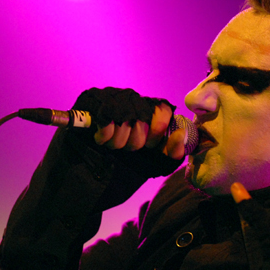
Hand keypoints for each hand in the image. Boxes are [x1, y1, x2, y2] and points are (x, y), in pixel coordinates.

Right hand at [70, 87, 186, 175]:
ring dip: (118, 143)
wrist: (89, 171)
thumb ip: (174, 152)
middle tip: (126, 147)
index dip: (157, 132)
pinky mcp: (92, 102)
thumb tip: (180, 134)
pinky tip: (101, 139)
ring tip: (112, 144)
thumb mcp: (156, 161)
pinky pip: (106, 121)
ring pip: (124, 121)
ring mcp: (111, 97)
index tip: (150, 146)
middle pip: (142, 120)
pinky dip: (105, 137)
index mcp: (149, 109)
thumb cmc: (126, 163)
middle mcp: (132, 99)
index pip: (163, 110)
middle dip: (135, 143)